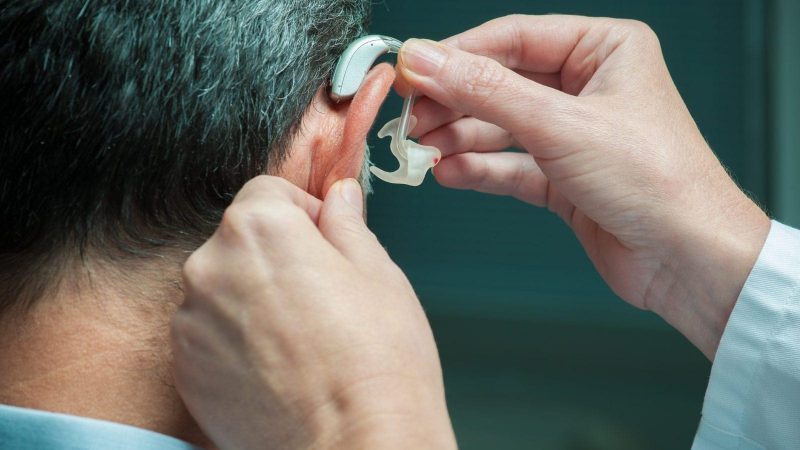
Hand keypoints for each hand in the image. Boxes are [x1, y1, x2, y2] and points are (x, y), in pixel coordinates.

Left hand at [171, 176, 454, 449]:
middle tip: (320, 294)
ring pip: (223, 289)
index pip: (268, 193)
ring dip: (252, 299)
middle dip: (276, 255)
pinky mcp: (185, 370)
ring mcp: (191, 322)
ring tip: (301, 338)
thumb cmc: (376, 360)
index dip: (304, 213)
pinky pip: (209, 335)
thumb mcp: (377, 272)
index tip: (325, 241)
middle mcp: (209, 266)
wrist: (354, 443)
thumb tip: (340, 196)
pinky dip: (235, 342)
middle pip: (240, 240)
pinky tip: (278, 366)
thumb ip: (347, 223)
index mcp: (258, 228)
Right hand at [396, 15, 769, 358]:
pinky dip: (476, 168)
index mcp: (603, 50)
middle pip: (500, 83)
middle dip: (451, 101)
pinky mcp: (564, 178)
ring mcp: (574, 134)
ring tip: (419, 149)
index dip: (456, 55)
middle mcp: (588, 87)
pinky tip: (447, 172)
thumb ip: (485, 90)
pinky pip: (508, 165)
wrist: (689, 260)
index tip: (410, 71)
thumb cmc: (657, 181)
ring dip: (457, 138)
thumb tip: (425, 59)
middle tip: (407, 117)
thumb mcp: (560, 124)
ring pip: (499, 126)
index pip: (512, 38)